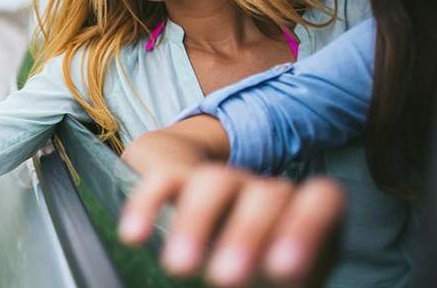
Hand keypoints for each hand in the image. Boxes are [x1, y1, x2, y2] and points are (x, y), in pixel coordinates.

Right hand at [120, 164, 343, 286]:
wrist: (209, 212)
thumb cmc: (254, 268)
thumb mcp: (274, 277)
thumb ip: (276, 280)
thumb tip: (277, 282)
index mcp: (300, 217)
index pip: (320, 198)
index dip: (306, 225)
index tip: (283, 269)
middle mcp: (262, 192)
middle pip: (265, 195)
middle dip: (246, 235)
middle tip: (228, 278)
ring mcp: (219, 180)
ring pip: (213, 182)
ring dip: (196, 223)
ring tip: (179, 267)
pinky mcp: (175, 176)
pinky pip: (162, 181)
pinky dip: (147, 205)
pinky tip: (133, 236)